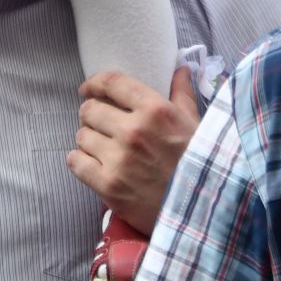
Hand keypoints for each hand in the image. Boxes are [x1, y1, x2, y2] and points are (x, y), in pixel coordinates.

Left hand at [67, 67, 199, 232]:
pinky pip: (75, 162)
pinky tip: (91, 164)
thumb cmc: (200, 165)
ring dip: (89, 140)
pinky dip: (80, 161)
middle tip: (100, 124)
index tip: (88, 89)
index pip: (112, 83)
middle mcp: (134, 131)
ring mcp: (119, 159)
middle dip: (92, 115)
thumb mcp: (196, 124)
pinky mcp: (108, 186)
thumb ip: (182, 94)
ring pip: (82, 136)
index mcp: (156, 110)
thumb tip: (181, 69)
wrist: (204, 211)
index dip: (94, 83)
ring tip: (101, 148)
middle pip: (90, 110)